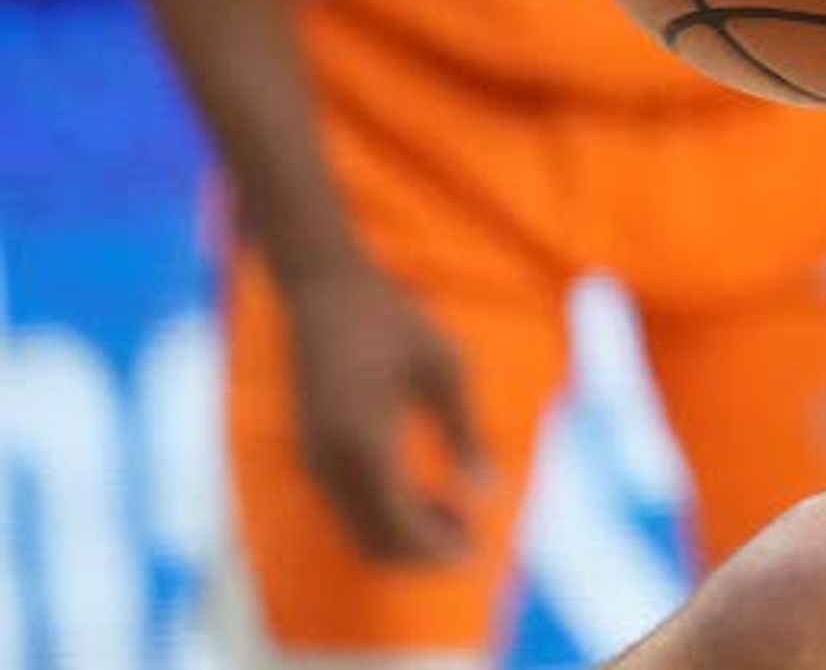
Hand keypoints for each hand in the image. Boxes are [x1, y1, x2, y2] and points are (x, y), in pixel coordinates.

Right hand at [282, 259, 491, 565]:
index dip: (438, 550)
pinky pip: (349, 507)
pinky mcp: (312, 454)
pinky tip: (428, 493)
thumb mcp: (446, 367)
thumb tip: (492, 493)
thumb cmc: (392, 320)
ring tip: (459, 516)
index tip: (479, 556)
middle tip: (474, 541)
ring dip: (407, 534)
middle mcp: (330, 464)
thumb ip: (466, 433)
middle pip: (375, 542)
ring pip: (359, 529)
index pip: (399, 527)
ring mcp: (314, 462)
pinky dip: (387, 515)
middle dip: (425, 552)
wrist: (323, 292)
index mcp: (364, 445)